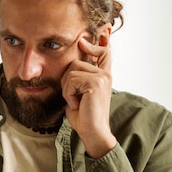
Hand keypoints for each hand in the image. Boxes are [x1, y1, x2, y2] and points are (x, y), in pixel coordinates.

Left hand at [62, 34, 116, 158]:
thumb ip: (77, 77)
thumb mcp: (78, 92)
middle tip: (74, 97)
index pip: (103, 51)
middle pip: (75, 63)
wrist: (92, 132)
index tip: (84, 39)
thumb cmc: (83, 115)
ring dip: (66, 89)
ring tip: (76, 101)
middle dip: (66, 80)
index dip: (95, 42)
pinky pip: (71, 81)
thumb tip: (71, 64)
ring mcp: (102, 77)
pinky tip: (77, 104)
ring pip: (71, 71)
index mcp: (103, 74)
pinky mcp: (97, 83)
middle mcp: (105, 73)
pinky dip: (68, 94)